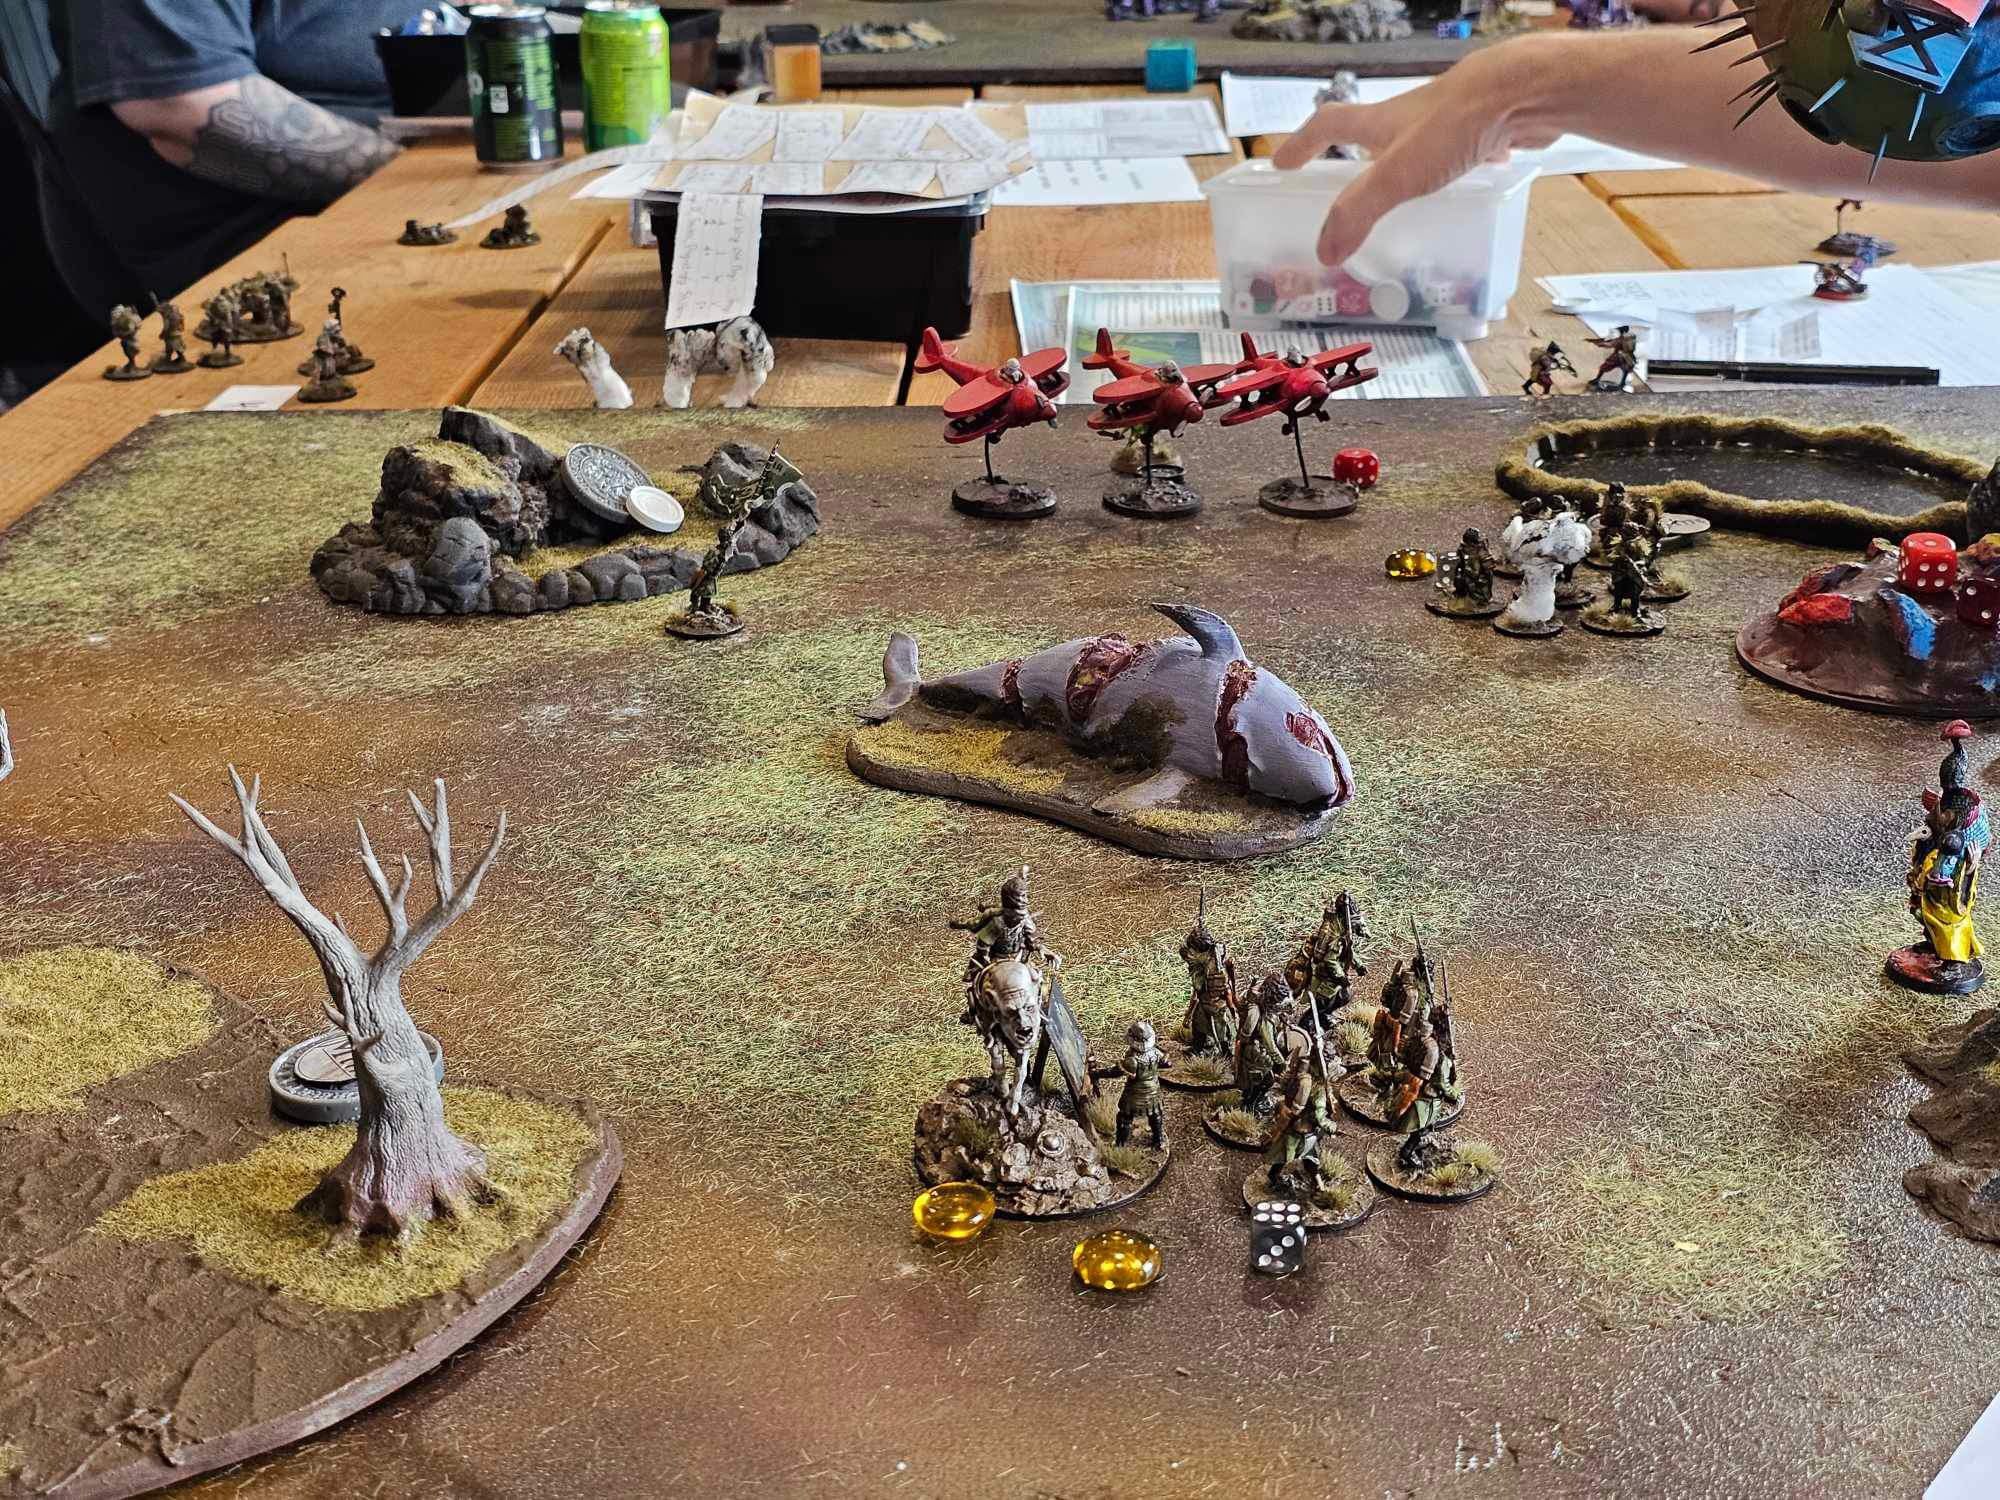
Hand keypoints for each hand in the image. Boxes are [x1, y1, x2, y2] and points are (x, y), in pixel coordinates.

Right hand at [1270, 37, 1564, 266]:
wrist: (1523, 91)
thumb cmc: (1456, 124)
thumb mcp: (1397, 175)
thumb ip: (1359, 212)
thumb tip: (1325, 250)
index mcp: (1381, 123)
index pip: (1327, 126)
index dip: (1301, 144)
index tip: (1281, 162)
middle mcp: (1410, 118)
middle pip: (1371, 134)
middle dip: (1353, 157)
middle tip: (1342, 184)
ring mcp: (1448, 121)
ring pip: (1417, 143)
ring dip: (1404, 164)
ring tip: (1404, 195)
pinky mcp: (1482, 128)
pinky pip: (1460, 149)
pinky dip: (1454, 166)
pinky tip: (1468, 184)